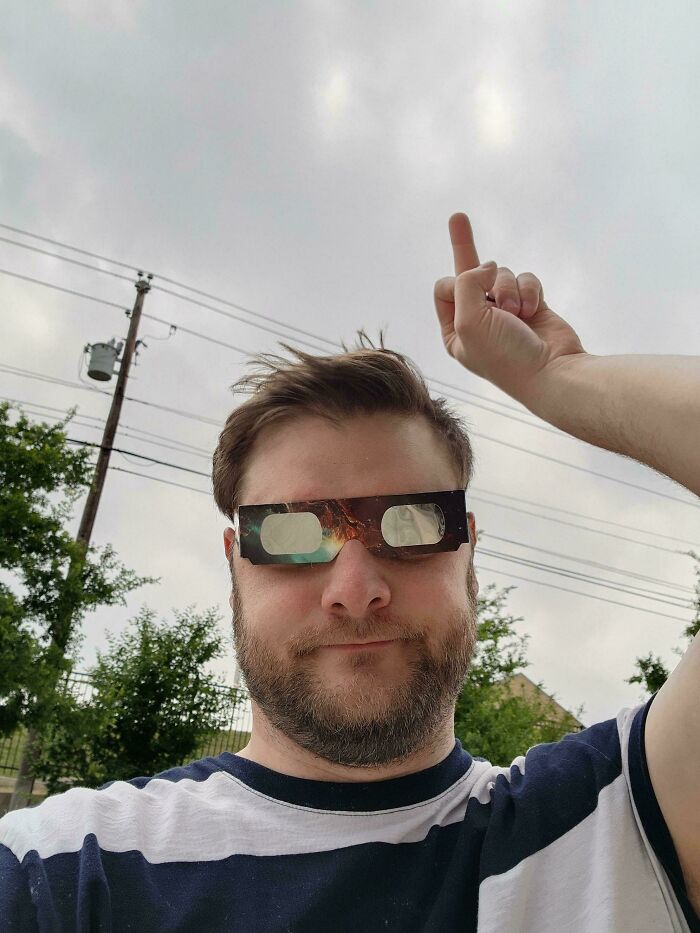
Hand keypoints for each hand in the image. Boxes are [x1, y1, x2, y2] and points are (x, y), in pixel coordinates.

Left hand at [434, 212, 586, 404]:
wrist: (550, 371)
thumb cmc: (505, 355)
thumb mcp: (468, 321)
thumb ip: (466, 284)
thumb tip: (488, 266)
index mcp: (455, 330)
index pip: (444, 289)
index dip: (456, 284)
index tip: (472, 291)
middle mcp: (478, 320)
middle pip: (469, 274)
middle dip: (466, 252)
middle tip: (455, 219)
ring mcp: (505, 312)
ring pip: (500, 275)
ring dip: (509, 289)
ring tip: (517, 312)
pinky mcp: (530, 306)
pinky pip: (525, 279)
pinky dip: (530, 290)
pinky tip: (533, 310)